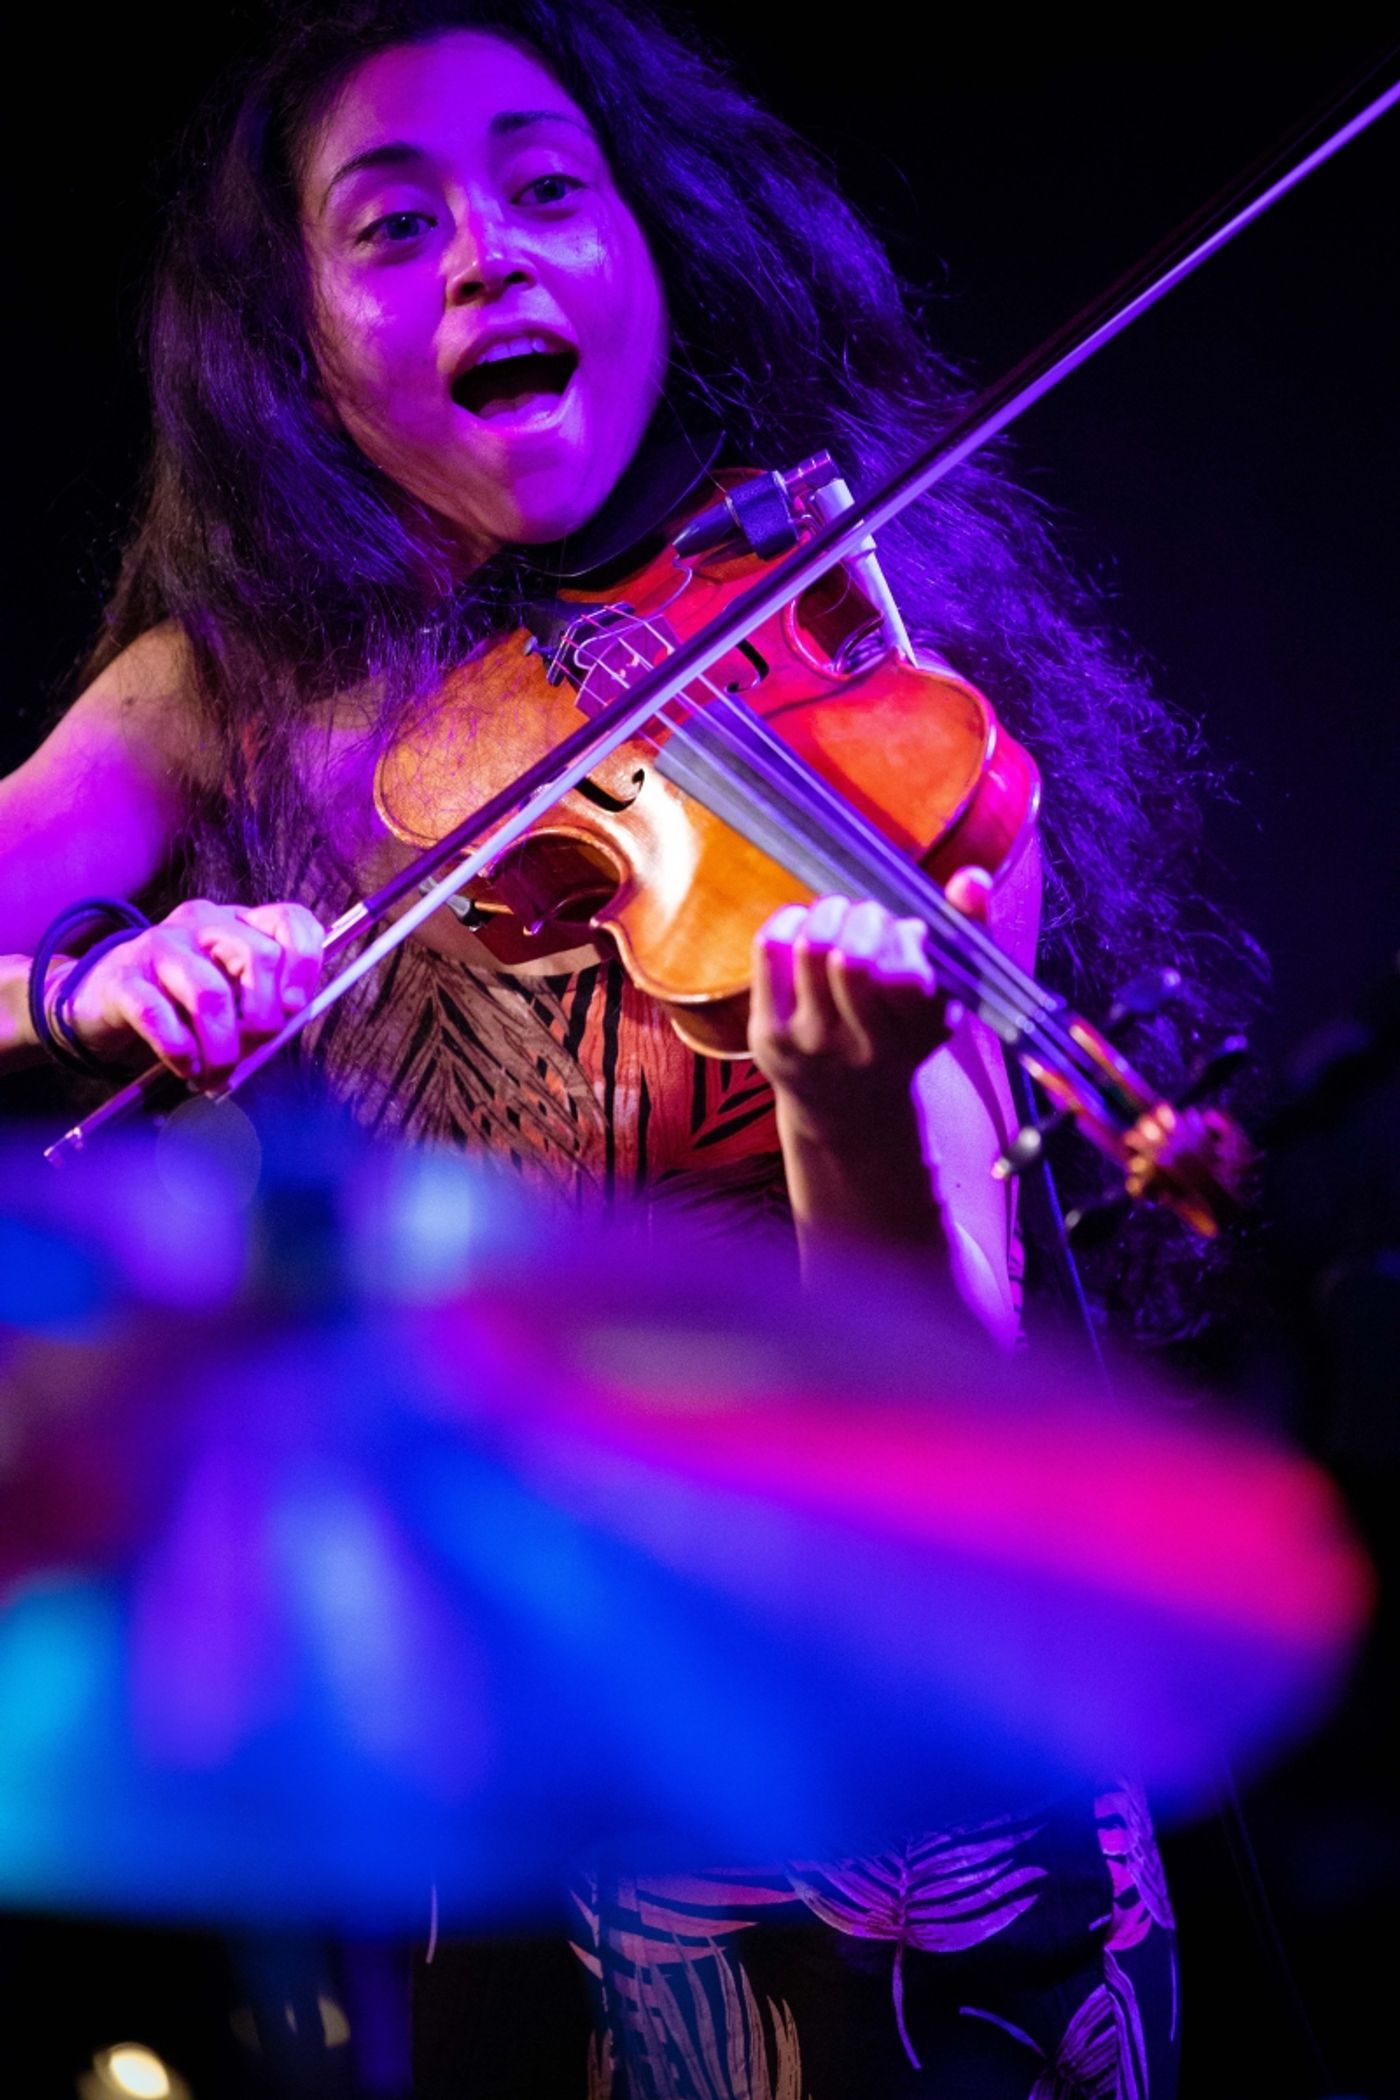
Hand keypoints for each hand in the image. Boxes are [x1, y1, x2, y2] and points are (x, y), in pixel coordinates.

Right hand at [56, 898, 324, 1084]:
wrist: (101, 999)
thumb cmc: (179, 1000)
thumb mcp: (230, 994)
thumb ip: (264, 1003)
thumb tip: (289, 1026)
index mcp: (238, 922)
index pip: (289, 921)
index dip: (304, 963)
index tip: (296, 1007)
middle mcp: (202, 923)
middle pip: (257, 956)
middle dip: (264, 1016)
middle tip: (252, 1050)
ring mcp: (159, 945)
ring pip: (210, 992)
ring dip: (222, 1045)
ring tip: (217, 1071)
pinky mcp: (123, 977)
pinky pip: (158, 1015)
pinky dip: (180, 1050)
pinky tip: (186, 1067)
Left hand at [748, 872, 990, 1130]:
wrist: (847, 1109)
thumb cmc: (901, 1030)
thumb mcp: (946, 993)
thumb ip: (968, 930)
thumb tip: (971, 879)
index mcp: (913, 1035)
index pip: (904, 979)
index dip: (902, 941)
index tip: (903, 936)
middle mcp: (860, 1046)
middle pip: (850, 959)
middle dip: (863, 917)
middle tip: (869, 917)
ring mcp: (810, 1040)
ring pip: (811, 946)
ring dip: (829, 912)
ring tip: (839, 916)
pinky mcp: (768, 1031)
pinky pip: (771, 948)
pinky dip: (791, 919)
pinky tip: (805, 927)